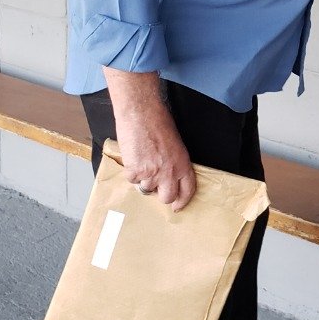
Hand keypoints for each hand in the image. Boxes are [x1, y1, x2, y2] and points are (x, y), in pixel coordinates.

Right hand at [103, 68, 196, 211]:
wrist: (141, 113)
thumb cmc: (159, 122)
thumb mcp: (176, 144)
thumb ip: (175, 162)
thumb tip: (169, 176)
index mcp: (183, 164)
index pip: (187, 190)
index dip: (182, 201)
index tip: (177, 206)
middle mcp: (169, 172)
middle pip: (166, 197)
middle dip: (160, 194)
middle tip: (155, 184)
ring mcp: (151, 174)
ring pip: (146, 189)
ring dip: (143, 179)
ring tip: (142, 160)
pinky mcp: (135, 171)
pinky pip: (131, 179)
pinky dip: (131, 171)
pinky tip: (133, 156)